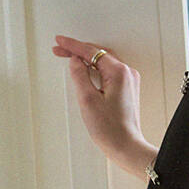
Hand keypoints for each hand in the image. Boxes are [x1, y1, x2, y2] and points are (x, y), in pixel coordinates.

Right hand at [53, 32, 143, 162]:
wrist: (125, 147)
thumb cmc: (110, 129)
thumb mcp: (87, 100)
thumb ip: (79, 76)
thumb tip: (75, 62)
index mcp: (119, 72)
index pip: (92, 52)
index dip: (73, 46)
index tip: (60, 42)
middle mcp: (127, 73)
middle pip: (98, 54)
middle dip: (78, 51)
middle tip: (60, 49)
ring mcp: (128, 81)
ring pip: (103, 62)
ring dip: (86, 59)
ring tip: (68, 57)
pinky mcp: (126, 90)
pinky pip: (108, 71)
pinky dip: (94, 68)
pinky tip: (84, 70)